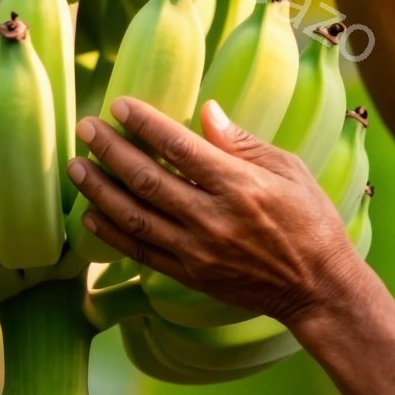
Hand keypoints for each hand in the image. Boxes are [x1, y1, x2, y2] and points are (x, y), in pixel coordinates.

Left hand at [67, 96, 366, 328]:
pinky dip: (111, 234)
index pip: (179, 147)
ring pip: (135, 217)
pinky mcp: (191, 275)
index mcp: (239, 185)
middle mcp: (213, 218)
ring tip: (75, 167)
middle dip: (110, 151)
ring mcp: (198, 251)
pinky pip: (141, 252)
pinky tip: (90, 216)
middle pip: (147, 179)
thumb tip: (206, 111)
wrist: (319, 288)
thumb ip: (242, 143)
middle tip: (85, 129)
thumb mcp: (289, 170)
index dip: (144, 124)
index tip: (119, 106)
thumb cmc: (311, 221)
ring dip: (100, 190)